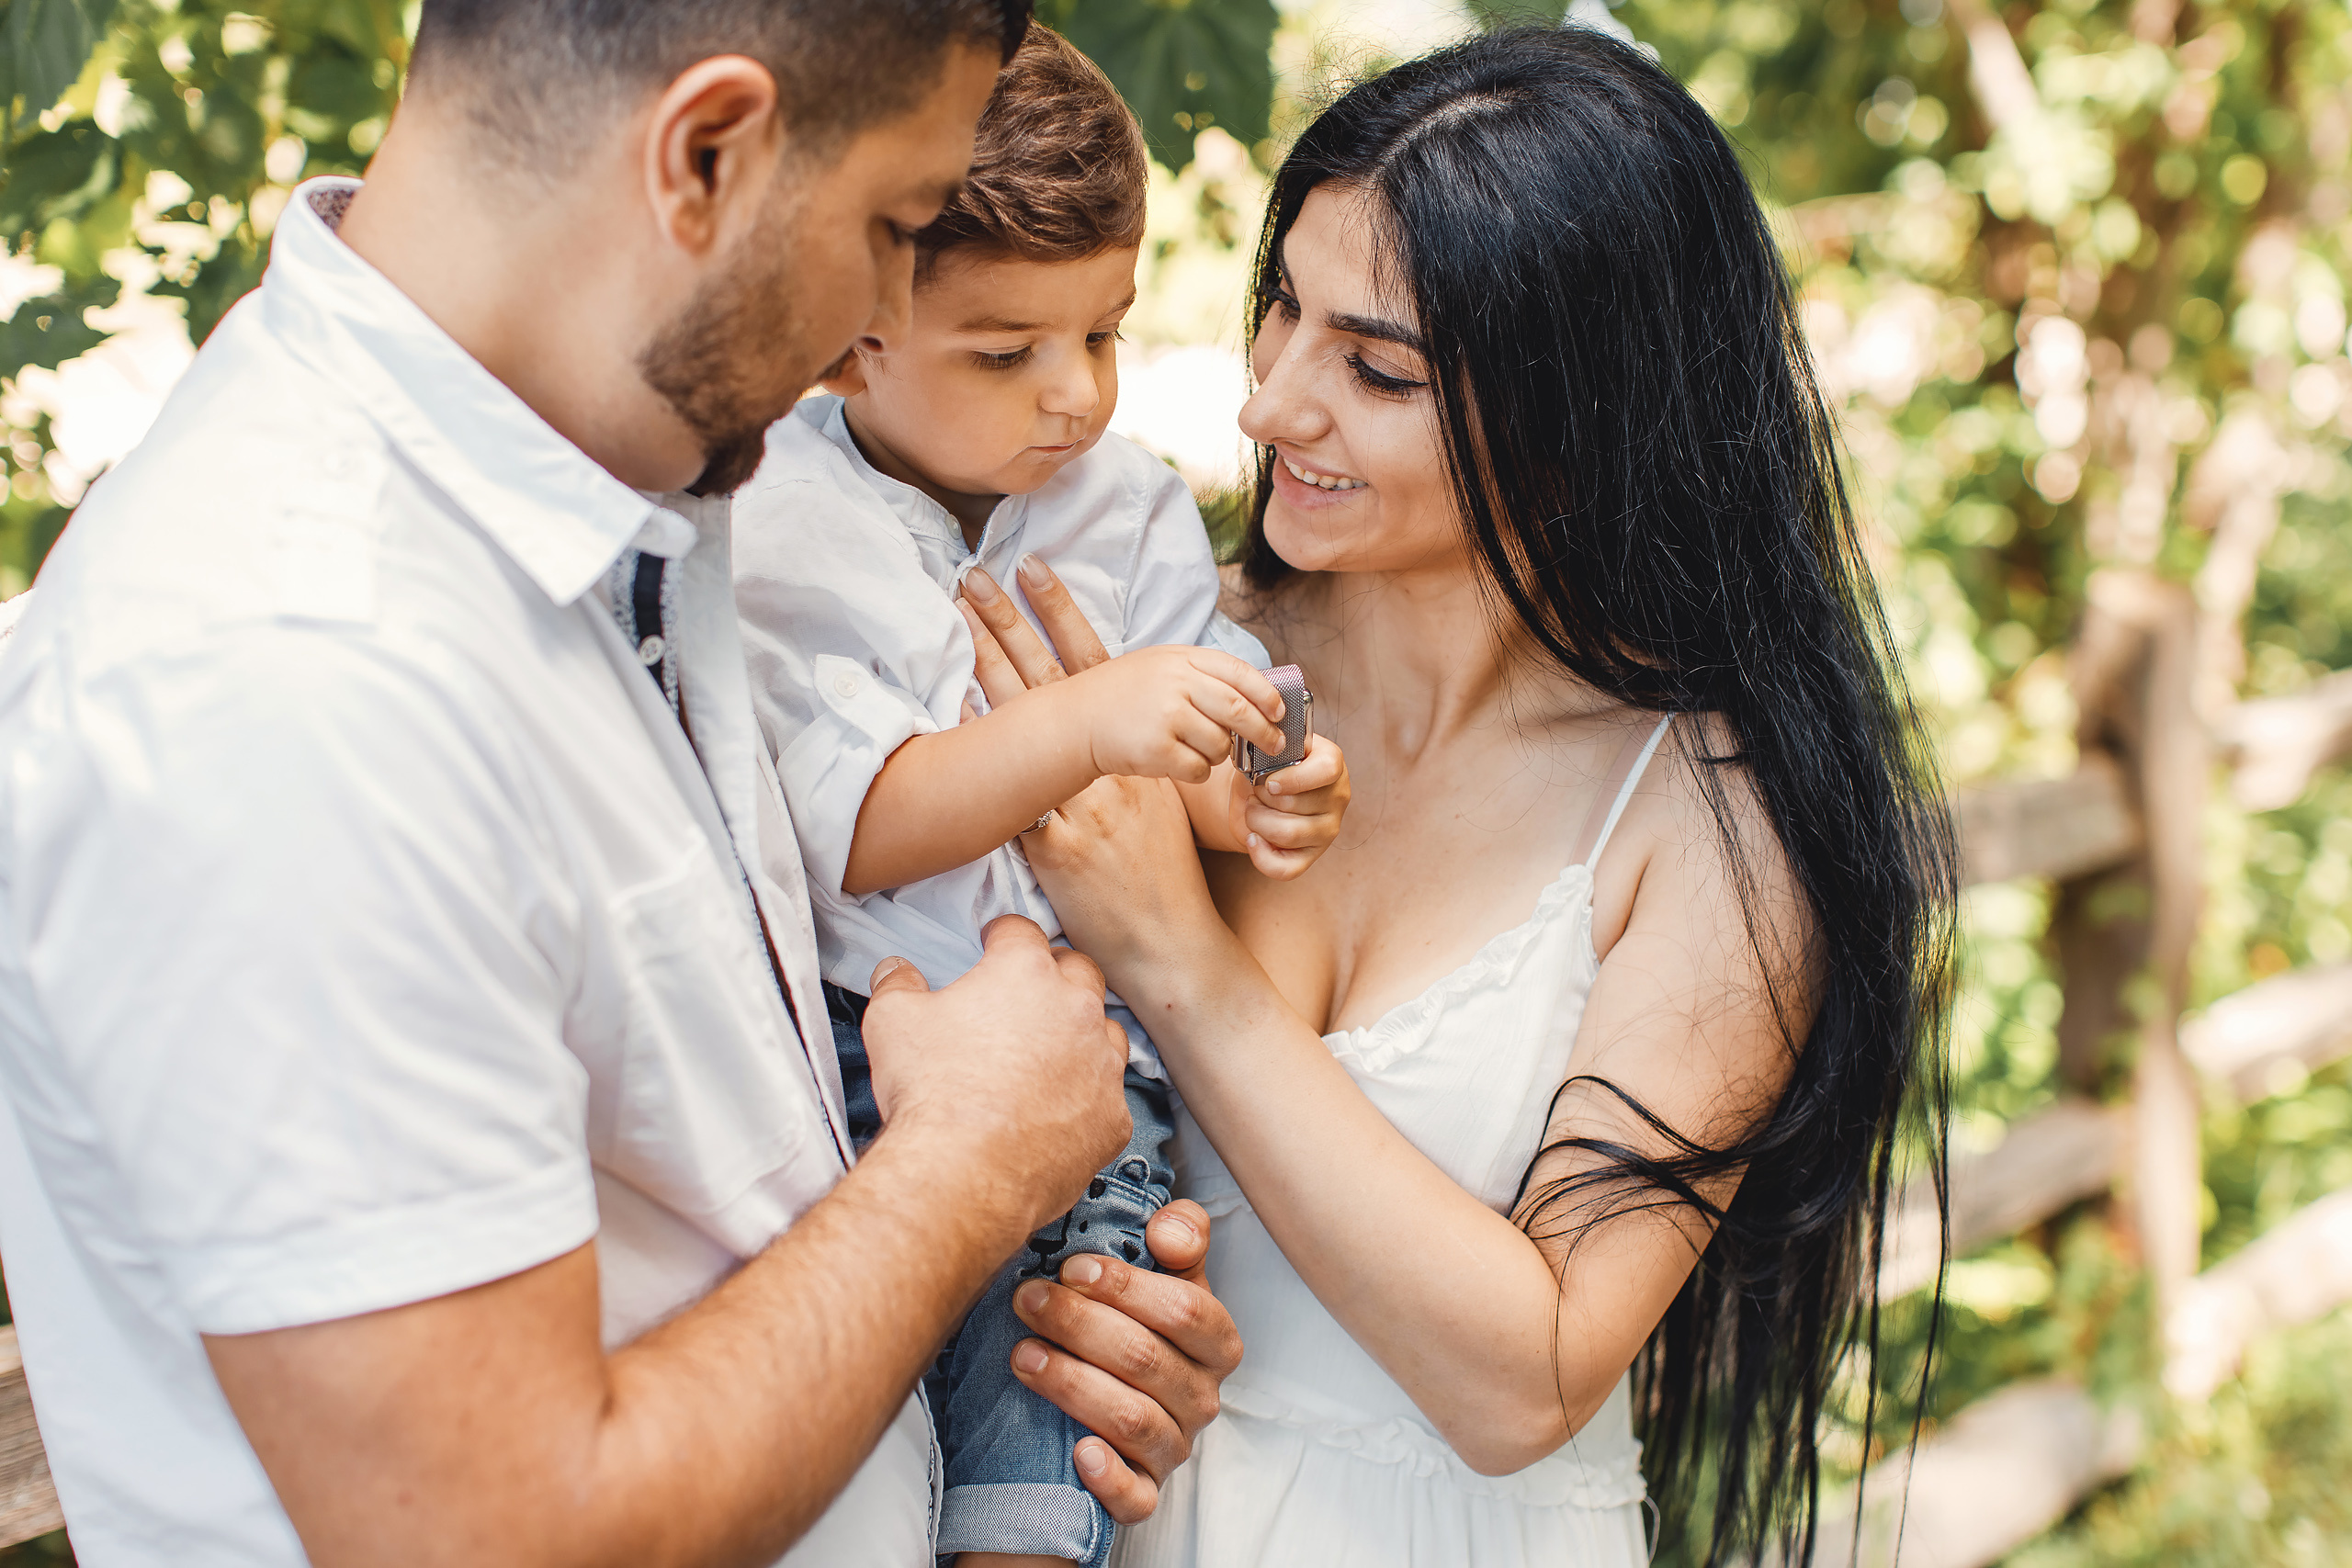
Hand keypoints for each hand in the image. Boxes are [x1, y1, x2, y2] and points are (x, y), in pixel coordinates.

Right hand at [860, 916, 1130, 1233]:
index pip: (1021, 931)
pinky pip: (1109, 1096)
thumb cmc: (930, 1093)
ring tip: (1051, 1051)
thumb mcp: (891, 1021)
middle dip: (1054, 974)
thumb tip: (895, 970)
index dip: (1003, 935)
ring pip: (1105, 1031)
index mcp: (1024, 972)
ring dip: (1082, 1033)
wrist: (962, 1173)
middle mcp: (1075, 1009)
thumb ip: (896, 984)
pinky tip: (1061, 1109)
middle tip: (1027, 992)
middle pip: (1078, 971)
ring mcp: (1101, 1064)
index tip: (994, 942)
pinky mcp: (1111, 1117)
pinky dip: (1088, 1097)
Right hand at [957, 562, 1285, 784]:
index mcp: (1181, 659)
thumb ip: (1203, 674)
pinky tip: (1179, 763)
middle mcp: (1176, 684)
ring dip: (1220, 754)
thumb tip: (1258, 693)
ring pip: (1221, 745)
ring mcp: (1166, 717)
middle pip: (1239, 711)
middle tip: (1275, 746)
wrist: (1075, 721)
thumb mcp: (1161, 666)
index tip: (1279, 712)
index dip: (1267, 694)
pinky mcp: (1157, 750)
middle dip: (1263, 732)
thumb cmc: (1124, 696)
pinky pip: (1199, 769)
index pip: (1239, 672)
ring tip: (1199, 749)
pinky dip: (1198, 771)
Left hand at [1007, 1200, 1242, 1523]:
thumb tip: (1168, 1232)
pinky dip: (1109, 1478)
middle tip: (1026, 1299)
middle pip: (1147, 1359)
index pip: (1186, 1311)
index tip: (1071, 1268)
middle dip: (1080, 1324)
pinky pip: (1137, 1497)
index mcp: (1216, 1342)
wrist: (1110, 1395)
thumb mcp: (1164, 1273)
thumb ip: (1180, 1235)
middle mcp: (1202, 1398)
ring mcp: (1174, 1448)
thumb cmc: (1135, 1321)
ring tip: (1021, 1355)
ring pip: (1133, 1420)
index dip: (1128, 1287)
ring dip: (1073, 1384)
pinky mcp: (1145, 1493)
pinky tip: (1078, 1453)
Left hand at [1222, 733, 1350, 879]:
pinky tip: (1253, 839)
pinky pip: (1287, 868)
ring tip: (1252, 810)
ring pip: (1288, 834)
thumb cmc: (1267, 766)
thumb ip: (1268, 754)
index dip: (1293, 778)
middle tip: (1255, 792)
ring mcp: (1328, 829)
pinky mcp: (1312, 855)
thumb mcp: (1270, 750)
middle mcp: (1337, 797)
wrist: (1258, 790)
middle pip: (1295, 804)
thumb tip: (1261, 772)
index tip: (1269, 782)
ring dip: (1257, 821)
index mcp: (1331, 762)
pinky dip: (1261, 856)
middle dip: (1262, 798)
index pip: (1326, 769)